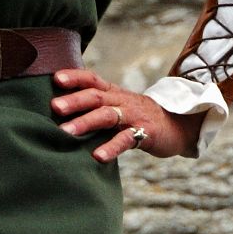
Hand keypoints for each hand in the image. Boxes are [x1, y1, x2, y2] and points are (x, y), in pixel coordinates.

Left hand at [51, 68, 203, 162]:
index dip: (74, 77)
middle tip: (54, 107)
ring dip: (85, 122)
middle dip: (74, 100)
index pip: (92, 79)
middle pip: (96, 96)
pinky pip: (126, 140)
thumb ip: (95, 108)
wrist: (178, 125)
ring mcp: (133, 116)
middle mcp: (121, 101)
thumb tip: (58, 115)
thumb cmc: (138, 118)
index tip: (54, 78)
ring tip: (65, 132)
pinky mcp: (145, 132)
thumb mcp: (118, 107)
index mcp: (113, 93)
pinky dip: (111, 148)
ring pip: (107, 115)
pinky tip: (97, 157)